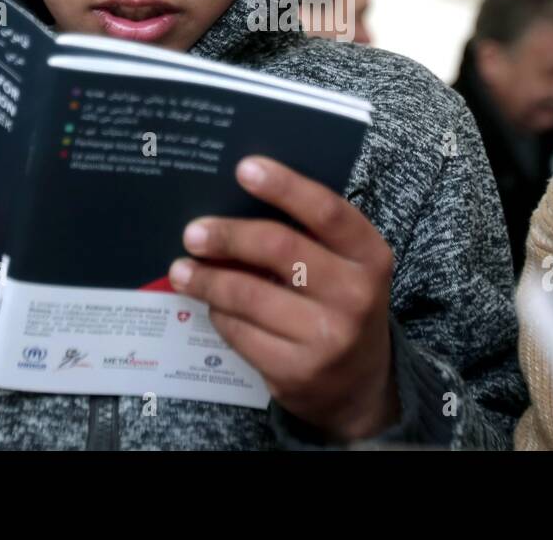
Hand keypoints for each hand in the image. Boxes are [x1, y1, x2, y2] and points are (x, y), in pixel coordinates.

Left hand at [169, 155, 397, 440]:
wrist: (360, 385)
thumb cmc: (343, 306)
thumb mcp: (346, 268)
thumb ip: (309, 238)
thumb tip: (235, 203)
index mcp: (370, 257)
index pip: (327, 212)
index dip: (284, 187)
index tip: (244, 168)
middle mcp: (355, 296)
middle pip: (278, 249)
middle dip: (228, 236)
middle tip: (193, 233)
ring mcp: (326, 338)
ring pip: (248, 295)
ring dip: (207, 279)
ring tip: (182, 269)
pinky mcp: (295, 372)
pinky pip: (240, 332)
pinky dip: (219, 314)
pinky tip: (211, 305)